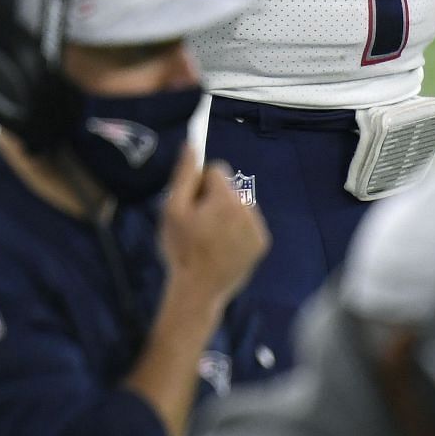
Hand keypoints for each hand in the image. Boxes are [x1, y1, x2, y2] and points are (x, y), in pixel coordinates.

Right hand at [158, 147, 269, 308]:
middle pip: (228, 187)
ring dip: (225, 214)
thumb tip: (192, 145)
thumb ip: (184, 176)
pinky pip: (248, 223)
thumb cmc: (181, 248)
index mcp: (226, 198)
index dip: (199, 184)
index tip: (191, 204)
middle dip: (213, 199)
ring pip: (239, 205)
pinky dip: (236, 230)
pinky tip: (223, 247)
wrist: (199, 290)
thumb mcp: (172, 210)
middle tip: (197, 224)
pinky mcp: (262, 243)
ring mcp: (258, 227)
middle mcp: (248, 208)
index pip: (216, 169)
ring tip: (210, 238)